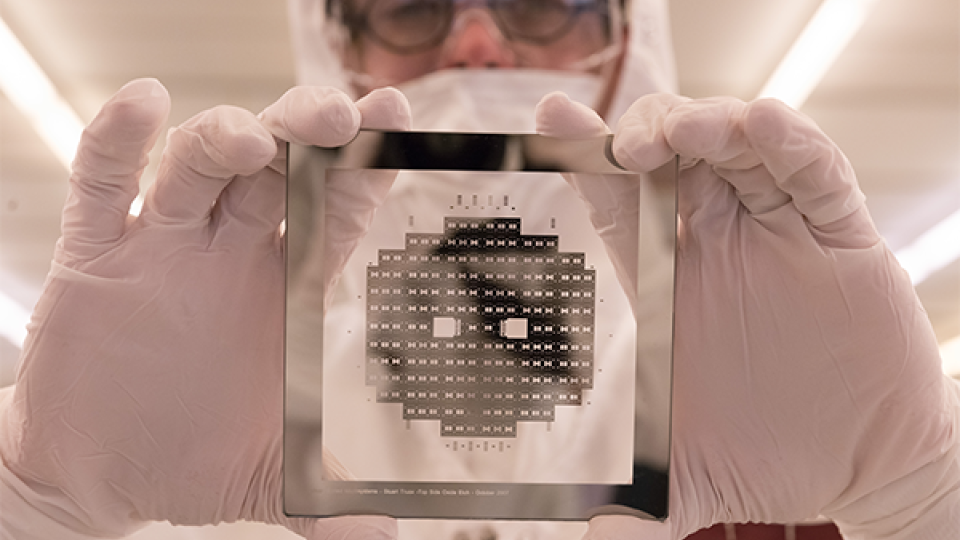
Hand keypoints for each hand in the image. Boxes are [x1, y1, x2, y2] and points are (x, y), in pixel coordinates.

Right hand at [0, 79, 408, 538]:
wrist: (104, 471)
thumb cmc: (200, 453)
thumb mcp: (276, 473)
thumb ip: (332, 498)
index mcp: (289, 282)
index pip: (338, 203)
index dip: (368, 160)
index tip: (399, 120)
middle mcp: (234, 248)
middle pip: (276, 164)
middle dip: (304, 131)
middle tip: (337, 114)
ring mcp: (168, 244)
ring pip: (198, 166)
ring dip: (223, 139)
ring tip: (253, 136)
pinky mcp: (100, 255)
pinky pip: (103, 184)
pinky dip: (117, 141)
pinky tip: (144, 105)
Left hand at [536, 93, 959, 538]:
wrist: (859, 469)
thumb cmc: (763, 457)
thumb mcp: (680, 477)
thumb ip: (624, 507)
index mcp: (662, 281)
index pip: (610, 205)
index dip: (578, 161)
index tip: (547, 124)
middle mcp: (710, 242)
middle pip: (667, 155)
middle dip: (639, 130)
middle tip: (610, 140)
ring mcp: (773, 230)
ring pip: (736, 148)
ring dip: (707, 125)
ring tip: (683, 134)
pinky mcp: (836, 234)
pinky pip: (814, 173)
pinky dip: (791, 144)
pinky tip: (764, 127)